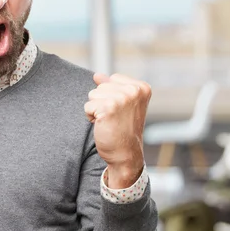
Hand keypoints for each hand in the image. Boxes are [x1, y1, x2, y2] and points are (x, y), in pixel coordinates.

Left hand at [84, 73, 151, 187]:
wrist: (125, 155)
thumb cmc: (123, 130)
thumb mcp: (122, 104)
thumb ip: (111, 87)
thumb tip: (97, 75)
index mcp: (142, 88)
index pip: (113, 79)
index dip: (111, 96)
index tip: (122, 111)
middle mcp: (134, 91)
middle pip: (101, 86)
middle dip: (102, 102)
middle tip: (115, 119)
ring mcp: (122, 99)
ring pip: (93, 95)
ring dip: (96, 109)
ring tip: (109, 121)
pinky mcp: (108, 108)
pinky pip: (88, 106)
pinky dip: (91, 117)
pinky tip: (103, 126)